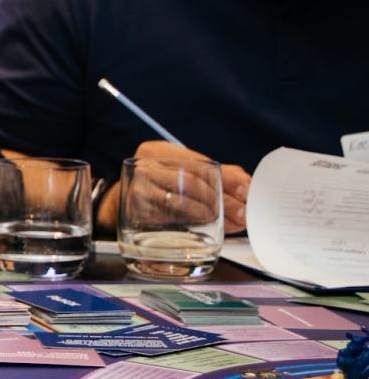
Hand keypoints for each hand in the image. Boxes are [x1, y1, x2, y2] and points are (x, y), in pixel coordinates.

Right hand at [97, 140, 249, 233]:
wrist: (128, 201)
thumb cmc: (164, 185)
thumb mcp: (187, 171)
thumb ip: (220, 175)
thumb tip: (249, 186)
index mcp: (158, 150)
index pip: (199, 163)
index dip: (226, 178)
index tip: (246, 191)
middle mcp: (143, 166)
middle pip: (191, 182)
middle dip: (223, 201)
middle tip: (242, 215)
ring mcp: (135, 189)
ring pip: (179, 202)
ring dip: (207, 214)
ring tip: (224, 221)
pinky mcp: (133, 212)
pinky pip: (168, 220)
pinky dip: (188, 225)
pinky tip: (202, 227)